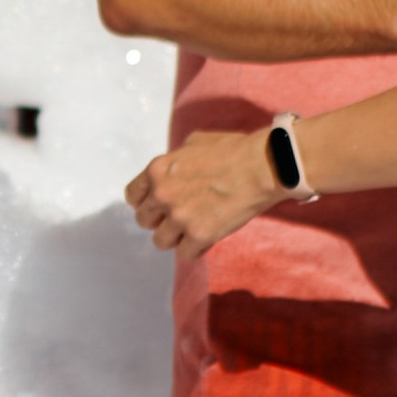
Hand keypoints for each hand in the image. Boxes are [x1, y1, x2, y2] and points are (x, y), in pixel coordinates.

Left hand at [128, 126, 282, 256]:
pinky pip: (185, 254)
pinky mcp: (200, 235)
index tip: (158, 206)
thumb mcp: (194, 143)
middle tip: (179, 217)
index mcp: (157, 170)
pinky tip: (206, 238)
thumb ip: (175, 159)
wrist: (263, 166)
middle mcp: (163, 194)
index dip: (145, 202)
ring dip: (176, 237)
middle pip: (144, 221)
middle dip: (160, 220)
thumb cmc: (233, 150)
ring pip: (161, 241)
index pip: (133, 196)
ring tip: (192, 230)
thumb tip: (172, 168)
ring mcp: (180, 216)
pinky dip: (195, 249)